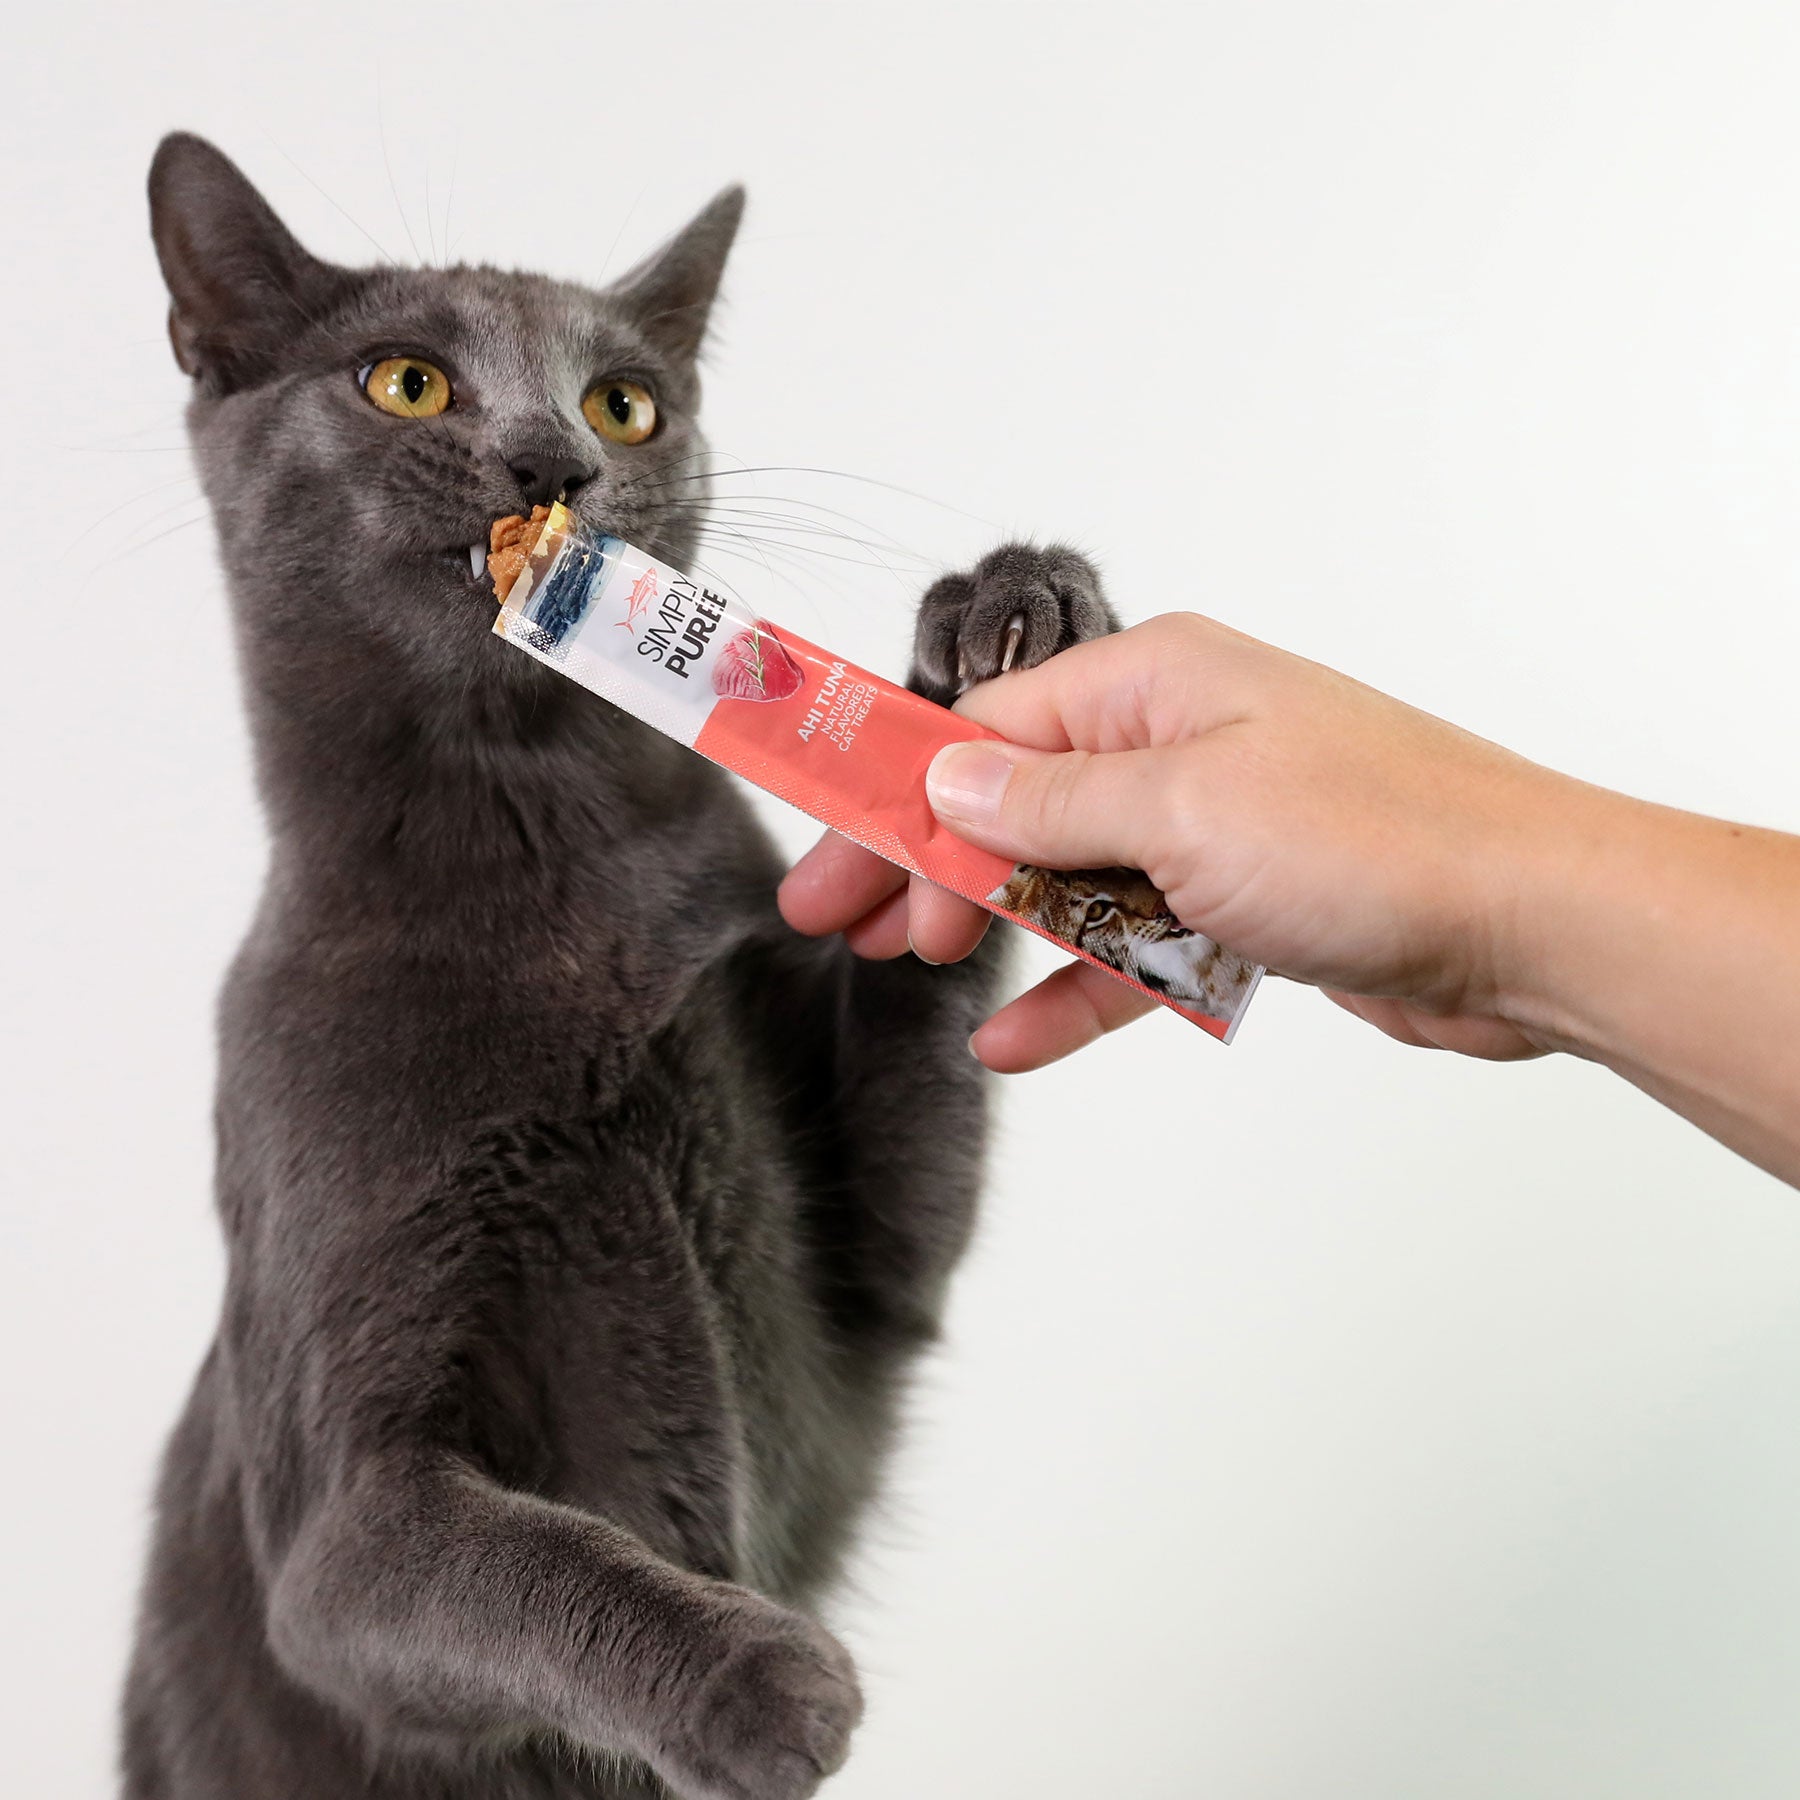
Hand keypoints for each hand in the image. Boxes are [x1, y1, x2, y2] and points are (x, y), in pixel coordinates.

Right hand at [780, 612, 1565, 1070]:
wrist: (1532, 923)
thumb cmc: (1384, 838)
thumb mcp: (1183, 809)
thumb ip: (1050, 805)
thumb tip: (947, 782)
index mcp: (1156, 682)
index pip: (984, 730)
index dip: (892, 791)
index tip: (821, 842)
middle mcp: (1178, 741)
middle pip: (1012, 803)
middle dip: (925, 862)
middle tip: (841, 920)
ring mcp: (1212, 825)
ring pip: (1066, 877)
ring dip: (991, 926)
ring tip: (912, 968)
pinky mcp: (1244, 904)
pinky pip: (1133, 944)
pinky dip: (1076, 987)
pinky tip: (1013, 1037)